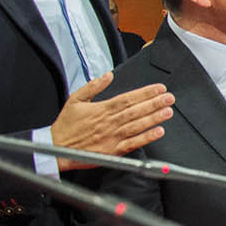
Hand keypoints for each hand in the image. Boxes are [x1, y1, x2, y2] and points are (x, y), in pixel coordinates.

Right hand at [49, 73, 174, 169]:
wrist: (55, 147)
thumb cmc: (66, 125)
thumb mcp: (75, 99)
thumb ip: (93, 86)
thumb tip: (108, 75)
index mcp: (101, 109)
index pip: (128, 98)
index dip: (145, 93)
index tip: (159, 88)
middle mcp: (109, 122)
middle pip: (135, 111)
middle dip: (154, 103)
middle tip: (169, 98)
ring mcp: (111, 137)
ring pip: (136, 125)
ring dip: (154, 118)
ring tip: (168, 112)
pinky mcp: (112, 151)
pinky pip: (132, 143)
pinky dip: (146, 138)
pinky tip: (158, 132)